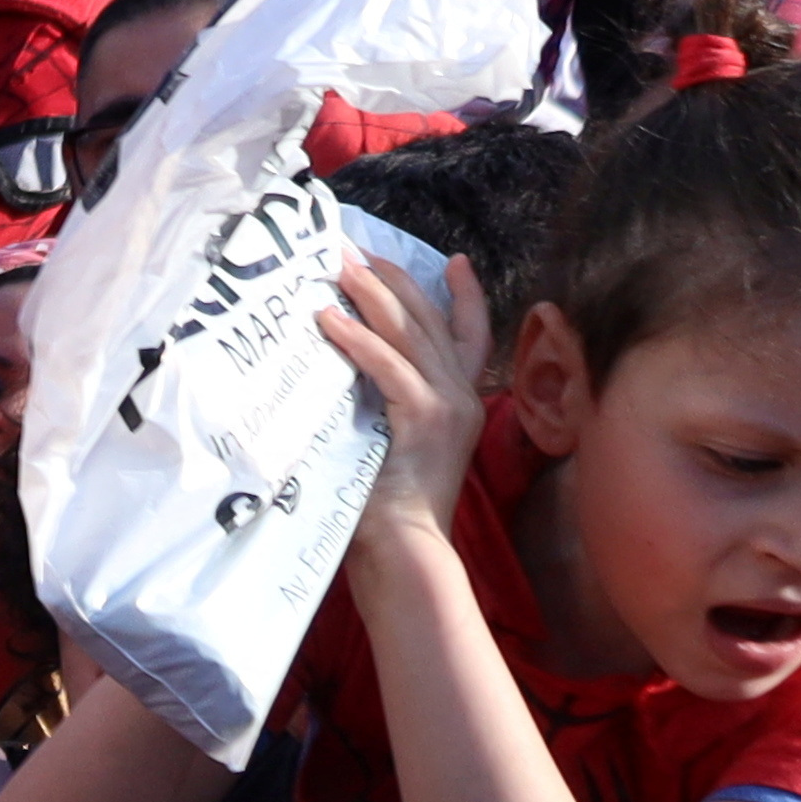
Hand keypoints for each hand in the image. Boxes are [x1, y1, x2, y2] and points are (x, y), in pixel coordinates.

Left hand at [314, 243, 490, 535]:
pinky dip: (357, 340)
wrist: (406, 550)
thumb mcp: (394, 444)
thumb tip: (348, 368)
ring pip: (411, 334)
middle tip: (354, 251)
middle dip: (393, 281)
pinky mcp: (423, 421)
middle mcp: (463, 398)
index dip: (464, 296)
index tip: (454, 260)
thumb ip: (389, 405)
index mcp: (463, 403)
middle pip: (432, 322)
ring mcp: (448, 407)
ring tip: (339, 267)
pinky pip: (387, 367)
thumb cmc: (389, 510)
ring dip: (371, 296)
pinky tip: (329, 319)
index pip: (471, 336)